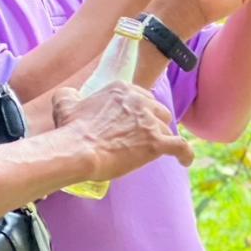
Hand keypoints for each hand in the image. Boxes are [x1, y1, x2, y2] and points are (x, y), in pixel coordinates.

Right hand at [53, 82, 194, 179]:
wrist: (77, 150)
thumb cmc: (71, 129)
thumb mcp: (65, 104)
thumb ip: (68, 95)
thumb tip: (69, 94)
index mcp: (122, 89)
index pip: (141, 98)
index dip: (139, 112)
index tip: (134, 122)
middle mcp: (139, 101)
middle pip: (158, 112)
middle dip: (153, 123)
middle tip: (142, 137)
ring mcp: (149, 122)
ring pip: (166, 130)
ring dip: (160, 140)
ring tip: (151, 153)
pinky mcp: (156, 143)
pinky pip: (180, 146)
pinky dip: (185, 154)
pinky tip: (185, 161)